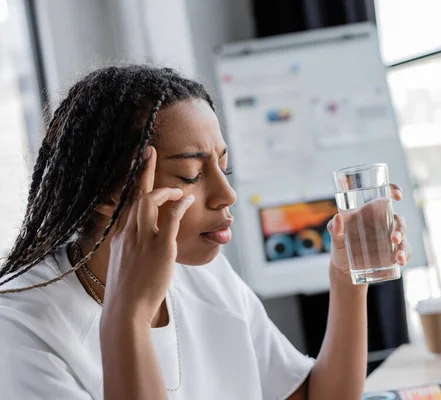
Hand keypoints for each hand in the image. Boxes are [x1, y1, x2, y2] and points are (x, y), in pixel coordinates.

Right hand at [103, 146, 194, 324]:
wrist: (124, 312)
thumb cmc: (127, 293)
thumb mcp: (125, 265)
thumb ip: (135, 249)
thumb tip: (148, 245)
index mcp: (119, 236)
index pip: (125, 201)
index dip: (132, 182)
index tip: (137, 165)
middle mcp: (128, 233)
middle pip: (134, 194)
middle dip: (142, 170)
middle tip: (149, 151)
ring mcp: (143, 240)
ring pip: (148, 201)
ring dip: (164, 190)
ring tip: (178, 189)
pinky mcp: (160, 249)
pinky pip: (171, 220)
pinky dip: (180, 206)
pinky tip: (188, 200)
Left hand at [328, 183, 410, 279]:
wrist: (342, 268)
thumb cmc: (340, 245)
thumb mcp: (335, 237)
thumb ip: (334, 228)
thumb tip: (338, 218)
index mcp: (371, 212)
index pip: (386, 197)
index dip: (394, 191)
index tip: (398, 196)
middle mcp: (383, 223)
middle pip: (399, 220)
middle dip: (400, 229)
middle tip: (394, 239)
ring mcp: (389, 239)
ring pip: (403, 238)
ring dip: (404, 246)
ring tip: (398, 258)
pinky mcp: (392, 253)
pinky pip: (404, 252)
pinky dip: (405, 256)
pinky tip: (400, 262)